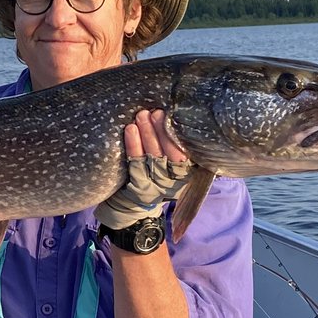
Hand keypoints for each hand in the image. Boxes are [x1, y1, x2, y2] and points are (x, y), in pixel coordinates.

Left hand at [94, 109, 190, 230]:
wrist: (134, 204)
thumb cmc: (155, 174)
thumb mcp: (171, 164)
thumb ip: (177, 146)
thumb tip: (175, 113)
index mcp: (187, 172)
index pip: (186, 152)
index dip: (177, 134)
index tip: (171, 115)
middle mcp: (175, 181)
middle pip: (170, 154)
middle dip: (162, 131)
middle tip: (155, 112)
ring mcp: (156, 186)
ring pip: (153, 157)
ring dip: (147, 134)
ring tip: (141, 116)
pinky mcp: (139, 189)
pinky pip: (135, 164)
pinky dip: (133, 146)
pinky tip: (130, 130)